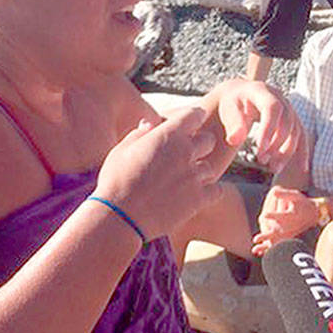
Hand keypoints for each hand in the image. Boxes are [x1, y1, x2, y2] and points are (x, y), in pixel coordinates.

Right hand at [94, 106, 236, 239]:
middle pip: (209, 140)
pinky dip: (208, 192)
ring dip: (200, 172)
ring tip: (183, 181)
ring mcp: (194, 176)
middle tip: (186, 155)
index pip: (194, 115)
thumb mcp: (121, 151)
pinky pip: (216, 190)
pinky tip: (193, 196)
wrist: (120, 218)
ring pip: (210, 168)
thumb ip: (139, 134)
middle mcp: (186, 152)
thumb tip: (150, 123)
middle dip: (200, 145)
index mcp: (168, 135)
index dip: (193, 118)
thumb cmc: (116, 182)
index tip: (189, 124)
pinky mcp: (199, 199)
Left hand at [208, 78, 301, 170]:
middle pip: (287, 121)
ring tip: (273, 168)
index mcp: (262, 91)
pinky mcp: (293, 119)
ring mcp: (289, 108)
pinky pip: (301, 136)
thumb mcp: (228, 110)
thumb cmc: (232, 105)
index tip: (259, 149)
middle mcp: (280, 97)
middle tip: (262, 160)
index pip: (272, 108)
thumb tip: (235, 139)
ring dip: (287, 152)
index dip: (269, 129)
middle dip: (277, 144)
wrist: (240, 96)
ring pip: (296, 131)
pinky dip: (302, 152)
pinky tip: (302, 169)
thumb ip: (232, 124)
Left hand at [251, 185, 320, 255]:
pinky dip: (269, 249)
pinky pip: (277, 245)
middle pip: (277, 233)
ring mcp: (288, 233)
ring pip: (276, 242)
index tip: (264, 215)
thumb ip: (284, 194)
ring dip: (265, 246)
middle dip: (266, 236)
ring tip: (255, 249)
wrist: (313, 214)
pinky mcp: (287, 237)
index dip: (273, 216)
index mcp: (292, 215)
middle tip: (256, 238)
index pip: (281, 216)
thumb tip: (273, 191)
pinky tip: (258, 252)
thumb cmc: (302, 203)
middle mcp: (289, 227)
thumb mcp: (295, 195)